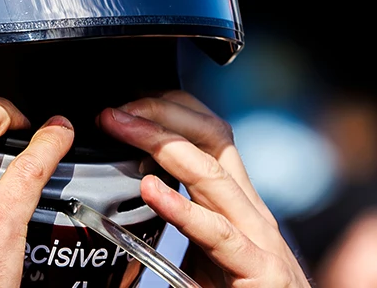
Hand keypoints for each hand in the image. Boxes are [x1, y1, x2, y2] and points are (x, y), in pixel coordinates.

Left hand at [98, 92, 310, 287]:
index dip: (170, 111)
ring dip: (161, 144)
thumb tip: (136, 197)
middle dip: (161, 116)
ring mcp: (259, 239)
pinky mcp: (261, 271)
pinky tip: (151, 191)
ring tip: (123, 129)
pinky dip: (182, 208)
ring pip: (212, 174)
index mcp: (238, 203)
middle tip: (115, 112)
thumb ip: (181, 221)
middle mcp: (251, 211)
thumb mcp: (208, 250)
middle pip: (211, 140)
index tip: (128, 106)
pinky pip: (218, 234)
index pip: (210, 135)